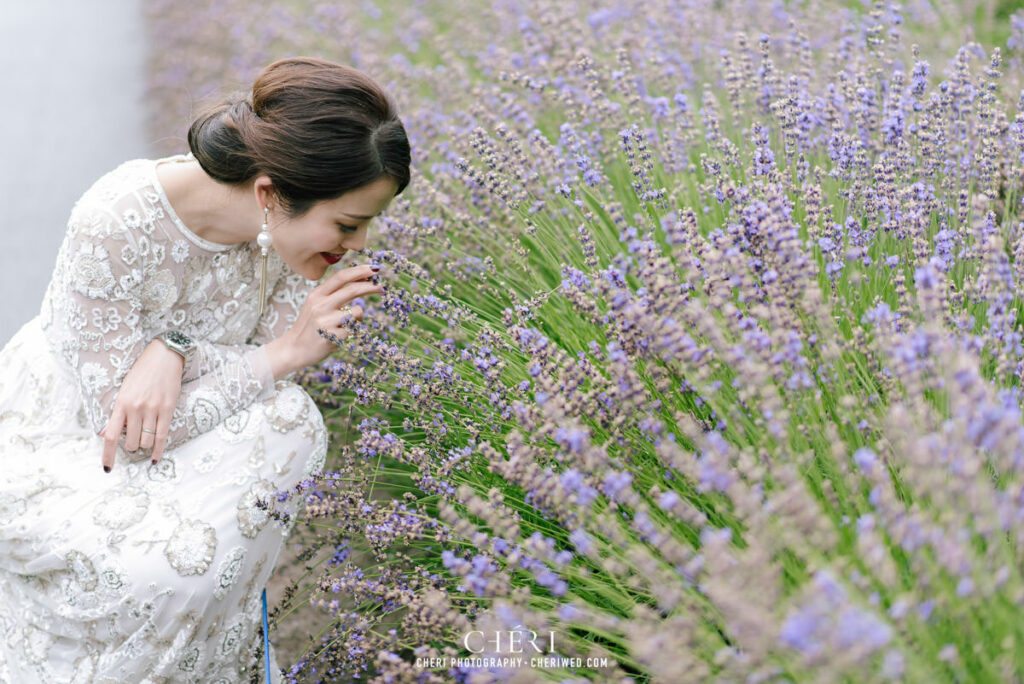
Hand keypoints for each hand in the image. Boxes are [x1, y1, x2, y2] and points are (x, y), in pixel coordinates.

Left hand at [99, 338, 184, 471]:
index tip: (108, 468)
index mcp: (121, 403)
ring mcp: (153, 409)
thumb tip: (105, 434)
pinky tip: (154, 458)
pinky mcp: (167, 409)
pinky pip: (162, 436)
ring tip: (145, 438)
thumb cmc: (142, 372)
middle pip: (130, 442)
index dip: (108, 455)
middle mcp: (136, 408)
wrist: (164, 357)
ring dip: (144, 444)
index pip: (110, 436)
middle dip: (131, 446)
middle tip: (133, 439)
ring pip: (145, 441)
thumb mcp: (124, 390)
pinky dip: (157, 450)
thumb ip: (116, 414)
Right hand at [267, 264, 383, 377]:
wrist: (294, 349)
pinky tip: (337, 337)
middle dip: (370, 287)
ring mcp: (325, 320)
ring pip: (357, 311)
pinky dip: (351, 332)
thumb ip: (336, 294)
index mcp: (316, 294)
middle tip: (382, 287)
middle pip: (352, 290)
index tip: (374, 269)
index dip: (359, 271)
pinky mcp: (331, 336)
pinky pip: (354, 330)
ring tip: (345, 326)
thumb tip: (364, 280)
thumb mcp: (317, 305)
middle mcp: (320, 305)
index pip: (340, 277)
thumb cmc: (311, 326)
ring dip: (358, 318)